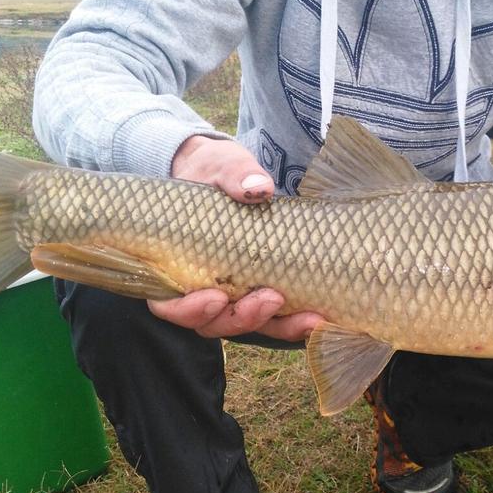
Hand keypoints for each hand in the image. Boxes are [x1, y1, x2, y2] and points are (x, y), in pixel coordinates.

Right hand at [150, 136, 324, 339]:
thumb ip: (235, 176)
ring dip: (278, 326)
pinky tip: (322, 318)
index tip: (216, 296)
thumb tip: (259, 188)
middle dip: (243, 318)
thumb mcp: (222, 167)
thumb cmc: (215, 172)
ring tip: (309, 317)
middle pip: (214, 322)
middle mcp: (201, 289)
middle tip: (272, 299)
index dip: (188, 309)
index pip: (170, 305)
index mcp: (174, 265)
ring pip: (249, 325)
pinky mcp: (262, 293)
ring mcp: (234, 295)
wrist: (234, 176)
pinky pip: (275, 318)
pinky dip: (296, 322)